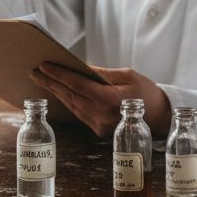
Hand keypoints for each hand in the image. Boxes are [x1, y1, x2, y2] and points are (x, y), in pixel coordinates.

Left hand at [30, 63, 170, 137]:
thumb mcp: (127, 75)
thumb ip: (102, 74)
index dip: (59, 75)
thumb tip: (80, 68)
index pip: (78, 85)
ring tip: (43, 80)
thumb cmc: (147, 92)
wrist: (161, 117)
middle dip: (51, 83)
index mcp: (110, 100)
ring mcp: (100, 125)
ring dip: (57, 92)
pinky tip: (60, 92)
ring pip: (73, 106)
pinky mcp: (99, 130)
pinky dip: (69, 101)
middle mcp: (102, 115)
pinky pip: (80, 113)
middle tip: (35, 72)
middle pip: (70, 96)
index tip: (44, 66)